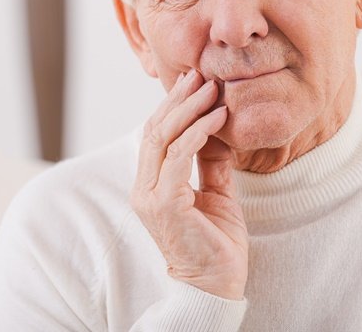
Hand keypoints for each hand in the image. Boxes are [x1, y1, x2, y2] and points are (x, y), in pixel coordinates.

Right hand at [130, 69, 248, 299]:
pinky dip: (199, 132)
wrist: (215, 287)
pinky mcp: (165, 204)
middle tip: (200, 74)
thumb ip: (209, 164)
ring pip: (164, 138)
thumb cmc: (215, 244)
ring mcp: (150, 196)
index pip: (155, 135)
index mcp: (150, 185)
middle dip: (178, 99)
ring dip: (189, 109)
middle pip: (155, 130)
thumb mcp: (215, 195)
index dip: (172, 106)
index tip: (193, 82)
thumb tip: (215, 131)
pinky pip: (179, 157)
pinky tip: (217, 118)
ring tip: (212, 88)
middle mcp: (143, 188)